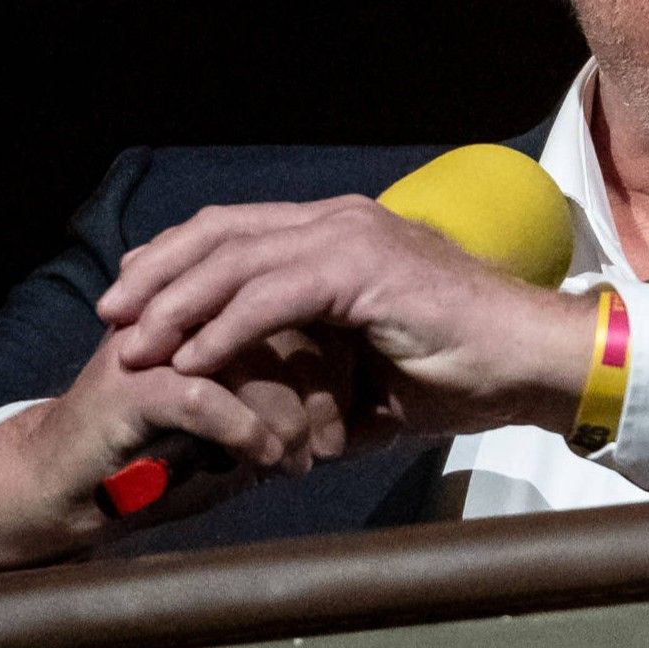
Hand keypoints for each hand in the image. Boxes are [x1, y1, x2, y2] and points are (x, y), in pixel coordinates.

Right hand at [0, 327, 347, 569]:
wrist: (66, 490)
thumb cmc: (163, 459)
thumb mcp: (247, 427)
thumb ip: (299, 408)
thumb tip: (369, 420)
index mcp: (218, 301)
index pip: (302, 300)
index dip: (341, 354)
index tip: (367, 415)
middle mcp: (189, 308)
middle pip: (285, 321)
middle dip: (323, 385)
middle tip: (334, 444)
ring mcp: (156, 340)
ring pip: (252, 356)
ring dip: (288, 414)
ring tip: (303, 460)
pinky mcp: (127, 383)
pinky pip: (203, 395)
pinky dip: (245, 428)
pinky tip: (267, 458)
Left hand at [95, 196, 591, 439]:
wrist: (537, 363)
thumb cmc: (470, 372)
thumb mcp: (371, 372)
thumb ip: (315, 377)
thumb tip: (266, 426)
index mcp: (348, 233)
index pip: (240, 231)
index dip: (178, 261)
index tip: (133, 300)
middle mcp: (346, 221)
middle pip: (222, 231)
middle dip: (157, 273)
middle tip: (111, 314)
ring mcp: (358, 239)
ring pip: (236, 258)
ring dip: (175, 304)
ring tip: (133, 344)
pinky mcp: (367, 269)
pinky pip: (273, 296)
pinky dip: (223, 327)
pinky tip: (190, 359)